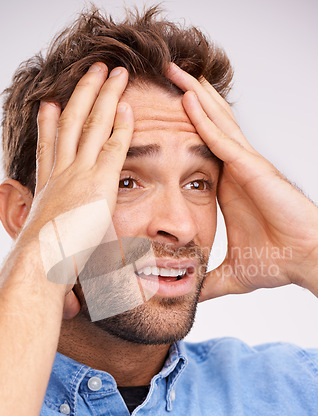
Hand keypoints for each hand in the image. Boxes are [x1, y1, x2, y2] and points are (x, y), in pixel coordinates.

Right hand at [19, 63, 132, 316]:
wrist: (39, 273)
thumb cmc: (43, 274)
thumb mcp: (54, 259)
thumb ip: (67, 270)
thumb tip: (70, 304)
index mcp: (50, 190)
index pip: (51, 150)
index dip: (50, 125)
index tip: (50, 105)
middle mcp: (61, 175)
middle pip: (70, 125)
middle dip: (81, 96)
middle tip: (91, 73)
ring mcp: (78, 175)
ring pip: (90, 126)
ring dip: (101, 96)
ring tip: (111, 71)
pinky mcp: (97, 183)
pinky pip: (112, 146)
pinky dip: (120, 124)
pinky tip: (130, 105)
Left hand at [167, 63, 317, 298]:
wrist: (307, 260)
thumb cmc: (280, 261)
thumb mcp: (232, 273)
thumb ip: (209, 282)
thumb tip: (190, 295)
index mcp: (228, 189)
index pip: (200, 152)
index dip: (183, 131)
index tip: (159, 119)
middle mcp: (235, 170)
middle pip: (207, 126)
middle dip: (187, 101)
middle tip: (164, 77)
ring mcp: (245, 165)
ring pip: (215, 123)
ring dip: (193, 97)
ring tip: (173, 72)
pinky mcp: (253, 168)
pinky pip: (223, 139)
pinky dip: (204, 118)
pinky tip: (187, 99)